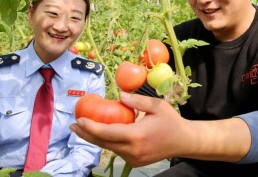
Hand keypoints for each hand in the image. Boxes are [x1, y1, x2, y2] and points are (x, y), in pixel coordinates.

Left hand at [70, 92, 190, 166]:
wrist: (184, 141)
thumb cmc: (171, 121)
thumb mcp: (157, 106)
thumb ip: (137, 101)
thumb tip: (119, 95)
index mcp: (137, 135)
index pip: (107, 133)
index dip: (90, 127)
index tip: (79, 119)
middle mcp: (132, 150)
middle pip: (103, 143)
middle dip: (86, 134)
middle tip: (73, 125)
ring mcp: (133, 158)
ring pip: (109, 148)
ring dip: (96, 138)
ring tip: (84, 128)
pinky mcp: (135, 162)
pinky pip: (117, 151)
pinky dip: (109, 142)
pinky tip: (103, 133)